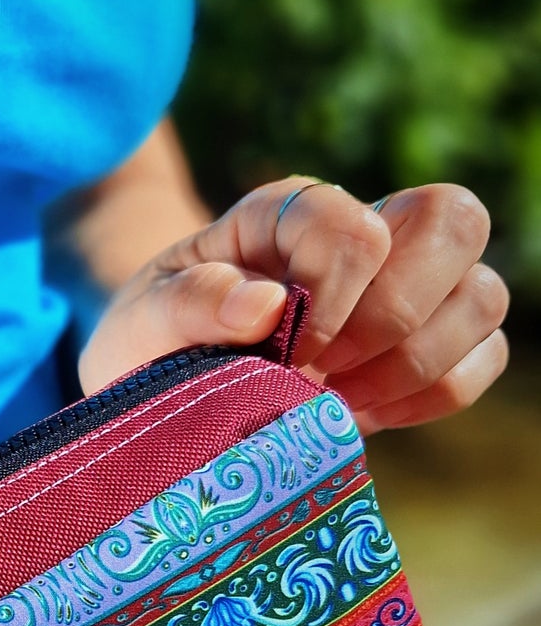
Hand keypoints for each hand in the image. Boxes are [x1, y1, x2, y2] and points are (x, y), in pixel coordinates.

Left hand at [78, 177, 508, 432]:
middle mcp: (364, 232)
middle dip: (395, 313)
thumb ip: (189, 303)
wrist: (166, 372)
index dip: (334, 295)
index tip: (286, 352)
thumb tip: (264, 304)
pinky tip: (366, 413)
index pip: (355, 223)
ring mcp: (407, 285)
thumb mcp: (143, 320)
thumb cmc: (153, 337)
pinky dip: (434, 394)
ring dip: (416, 361)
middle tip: (326, 370)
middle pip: (454, 223)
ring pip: (481, 295)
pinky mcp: (427, 344)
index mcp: (290, 212)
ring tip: (338, 399)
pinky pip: (482, 360)